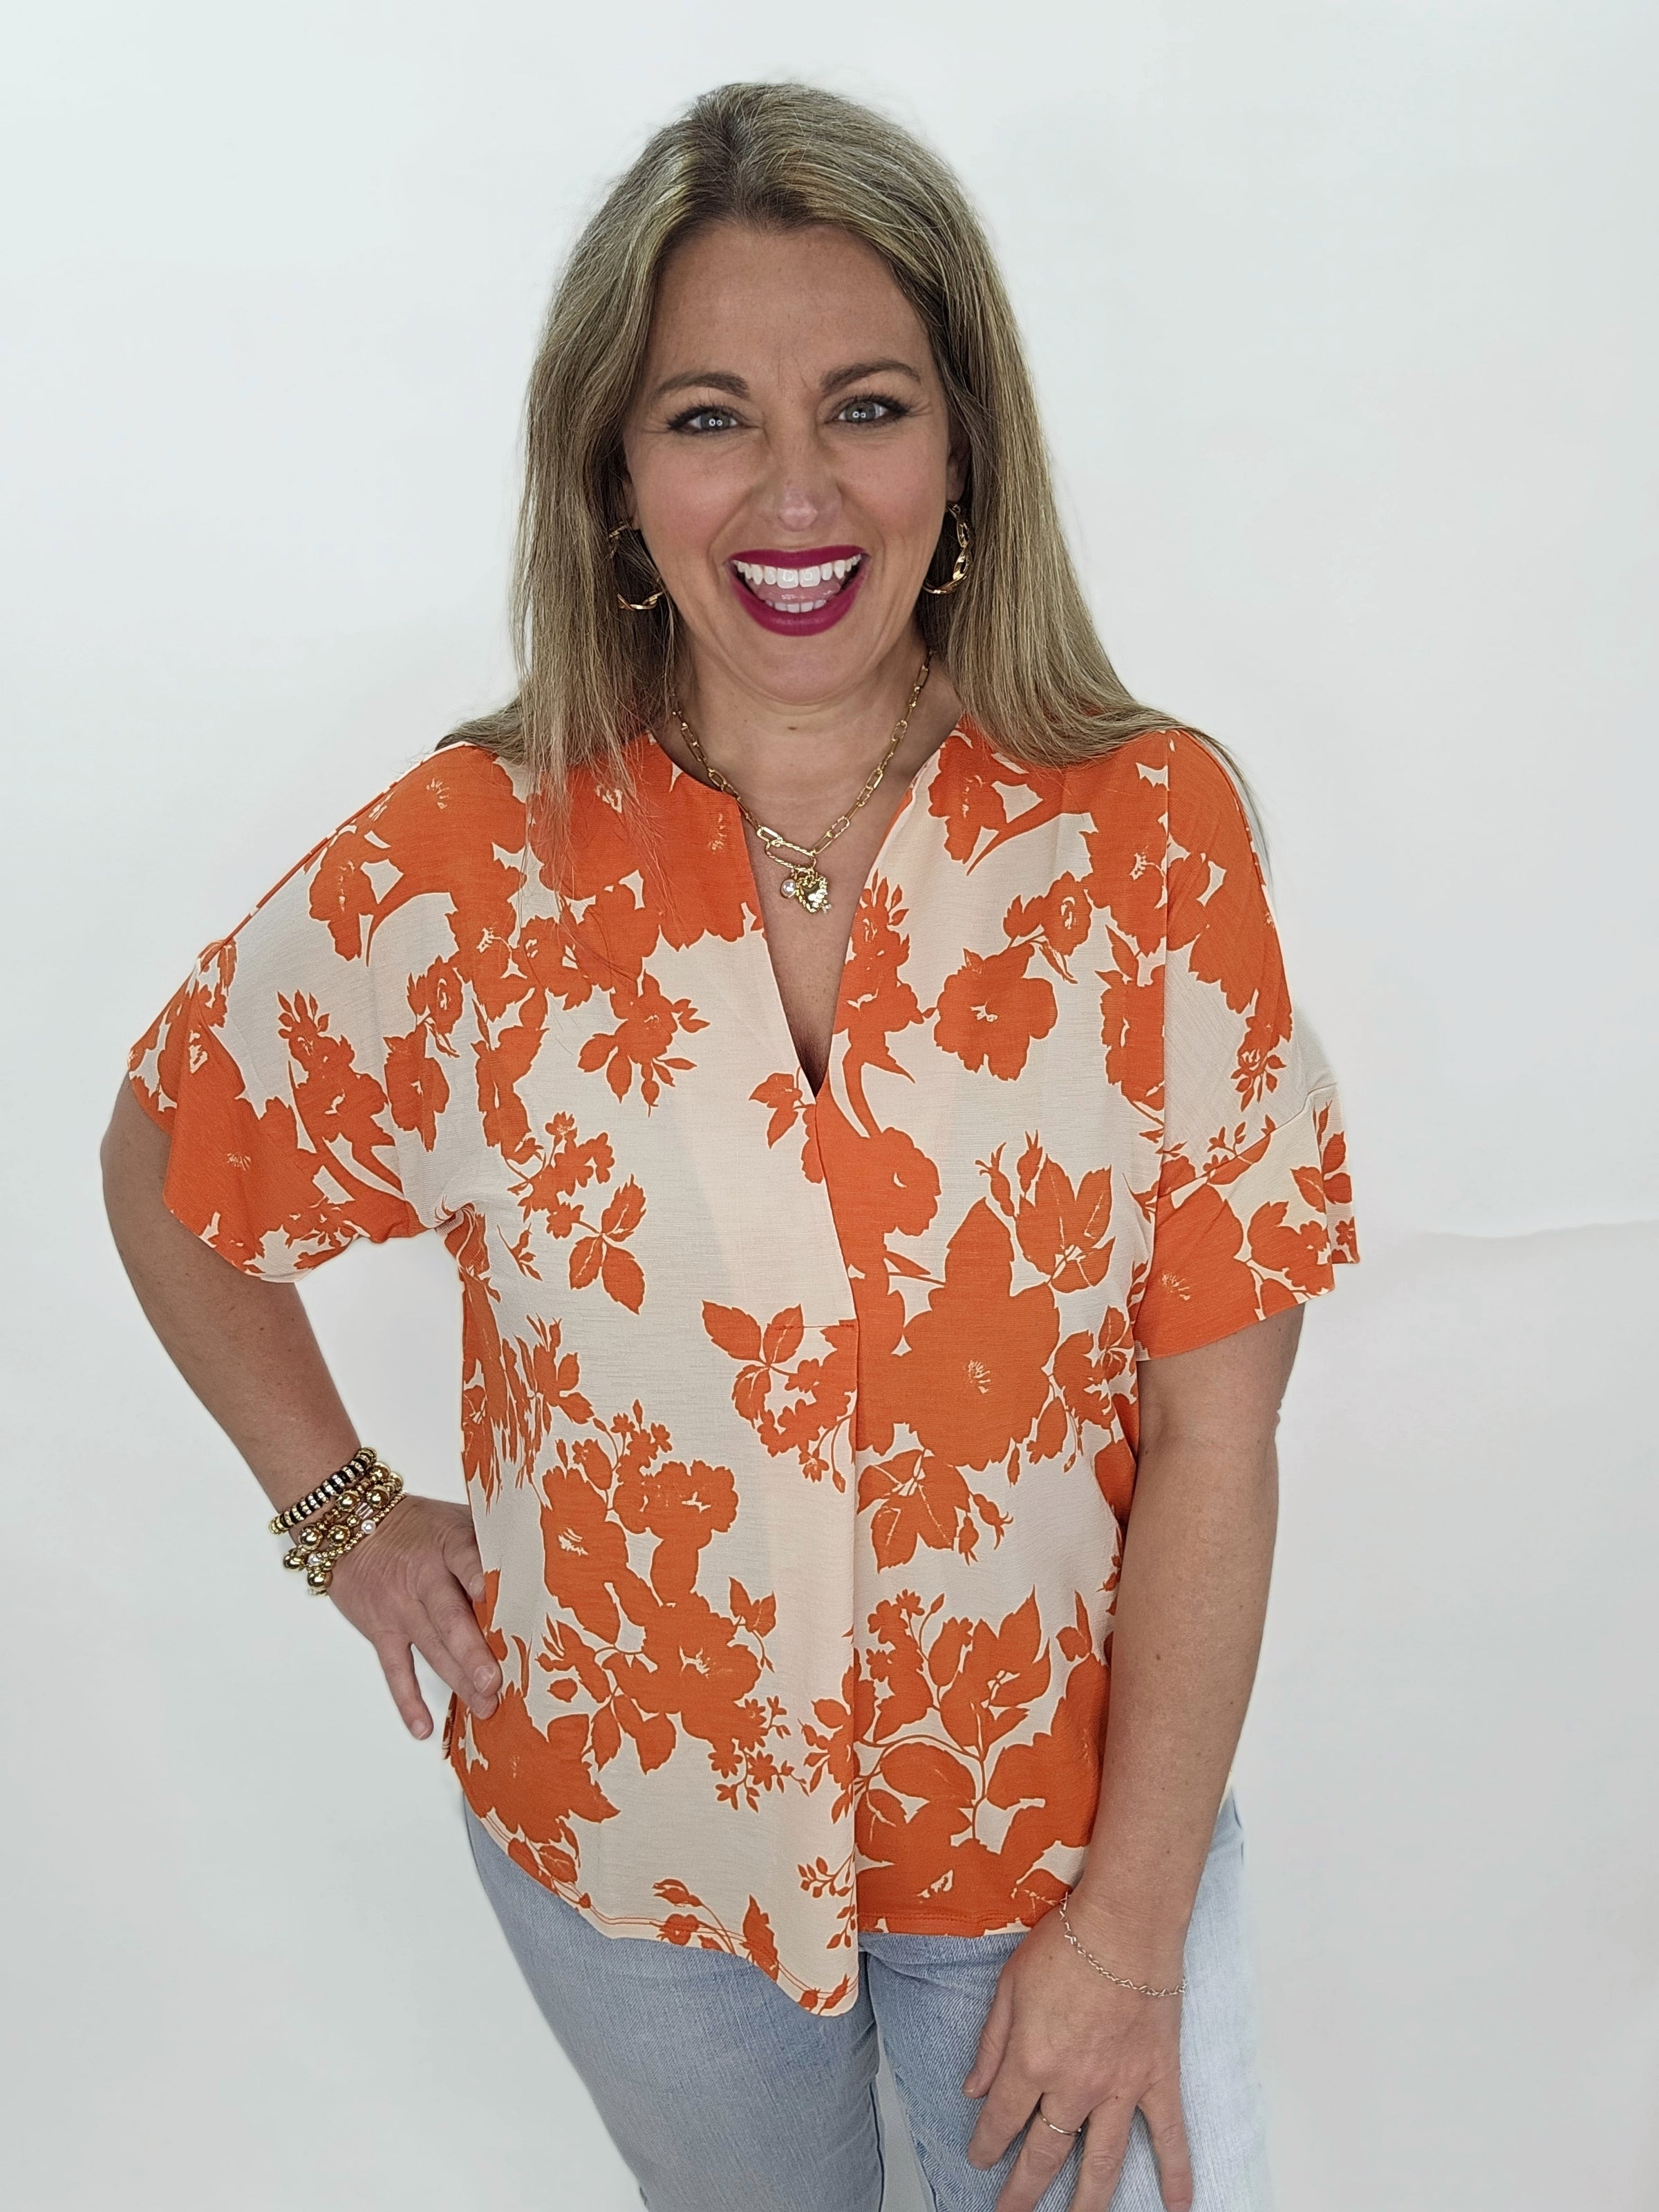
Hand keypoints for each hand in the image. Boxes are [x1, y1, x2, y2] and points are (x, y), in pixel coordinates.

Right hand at [325, 1494, 500, 1739]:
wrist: (350, 1527)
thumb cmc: (415, 1526)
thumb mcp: (454, 1519)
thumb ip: (489, 1540)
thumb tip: (542, 1558)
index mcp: (446, 1544)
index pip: (467, 1560)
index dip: (481, 1578)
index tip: (499, 1598)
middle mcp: (422, 1578)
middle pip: (449, 1617)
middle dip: (472, 1651)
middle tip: (495, 1680)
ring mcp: (399, 1608)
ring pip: (430, 1648)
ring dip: (457, 1680)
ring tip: (484, 1707)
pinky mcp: (381, 1630)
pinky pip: (395, 1669)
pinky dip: (407, 1700)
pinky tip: (423, 1727)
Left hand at [963, 1897, 1190, 2211]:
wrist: (1125, 1924)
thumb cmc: (1067, 1944)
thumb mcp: (1009, 1985)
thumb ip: (991, 2043)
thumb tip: (973, 2088)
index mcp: (1032, 2062)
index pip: (1002, 2120)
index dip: (986, 2145)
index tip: (979, 2158)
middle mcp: (1074, 2087)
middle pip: (1044, 2155)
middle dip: (1023, 2191)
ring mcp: (1119, 2088)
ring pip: (1101, 2163)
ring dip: (1086, 2203)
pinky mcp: (1156, 2079)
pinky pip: (1168, 2136)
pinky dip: (1177, 2174)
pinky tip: (1176, 2207)